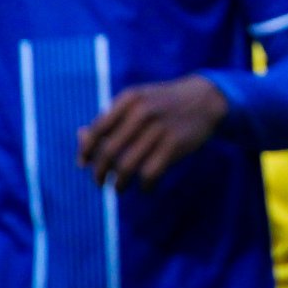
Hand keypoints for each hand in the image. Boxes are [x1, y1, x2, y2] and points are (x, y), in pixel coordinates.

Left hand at [77, 74, 227, 188]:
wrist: (206, 99)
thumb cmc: (164, 103)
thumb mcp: (138, 102)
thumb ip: (111, 118)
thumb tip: (81, 139)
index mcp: (129, 99)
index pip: (97, 131)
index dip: (86, 151)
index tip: (83, 165)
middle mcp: (142, 112)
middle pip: (108, 152)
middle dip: (99, 173)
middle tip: (100, 183)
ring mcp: (159, 128)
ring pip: (126, 166)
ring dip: (119, 184)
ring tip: (119, 189)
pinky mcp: (176, 144)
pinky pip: (150, 173)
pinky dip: (145, 185)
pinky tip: (146, 187)